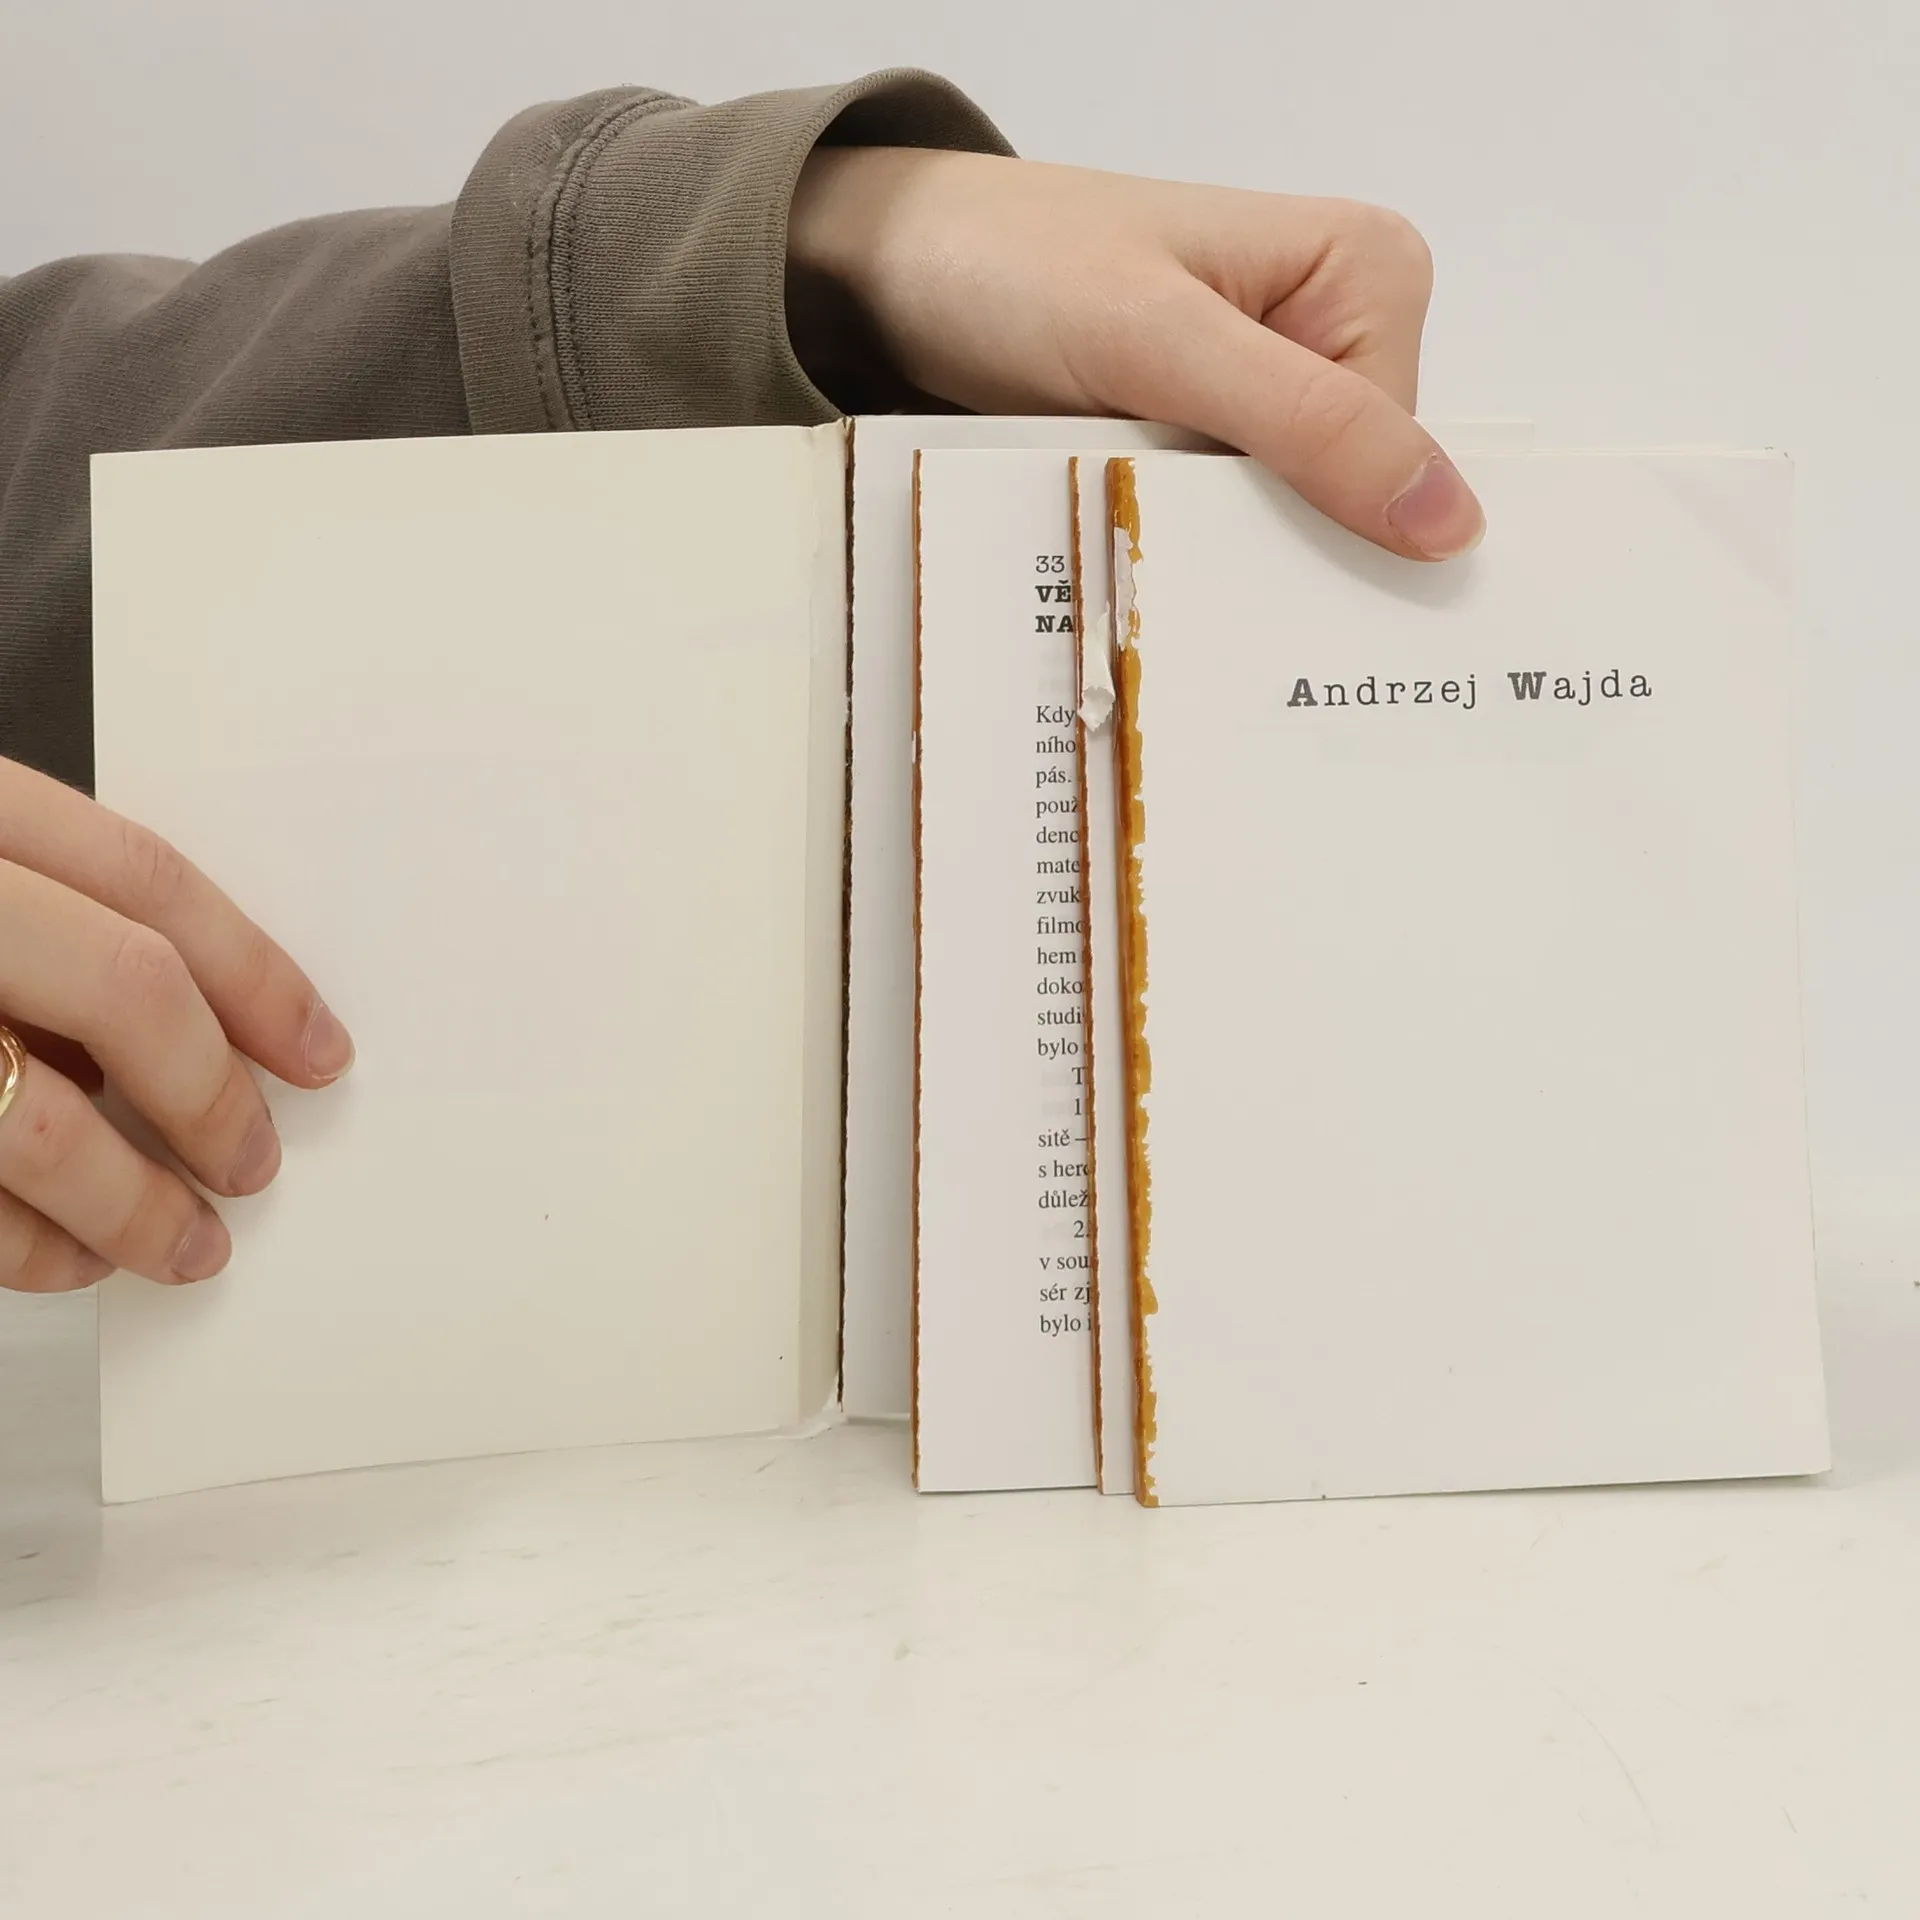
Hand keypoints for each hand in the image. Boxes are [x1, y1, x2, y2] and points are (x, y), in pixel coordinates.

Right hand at [0, 758, 352, 1292]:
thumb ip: (59, 918)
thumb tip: (202, 1025)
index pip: (147, 880)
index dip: (258, 975)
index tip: (321, 1052)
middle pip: (127, 988)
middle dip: (214, 1095)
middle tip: (256, 1161)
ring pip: (42, 1123)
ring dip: (137, 1204)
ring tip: (186, 1242)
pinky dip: (32, 1246)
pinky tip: (73, 1254)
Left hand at [789, 148, 1482, 560]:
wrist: (896, 268)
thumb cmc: (1017, 266)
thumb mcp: (1163, 341)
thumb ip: (1305, 422)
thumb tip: (1448, 520)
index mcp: (1367, 274)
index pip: (1398, 454)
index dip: (1345, 531)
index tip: (1284, 611)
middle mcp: (1331, 329)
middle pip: (1345, 492)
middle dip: (1279, 551)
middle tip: (1210, 619)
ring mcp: (1263, 387)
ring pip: (1281, 519)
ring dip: (1221, 561)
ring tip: (1164, 600)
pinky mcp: (1198, 431)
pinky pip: (1220, 518)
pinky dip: (1182, 551)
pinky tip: (1143, 577)